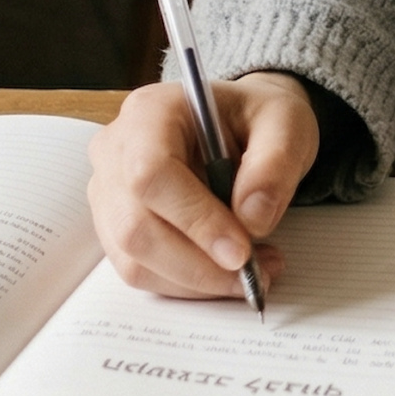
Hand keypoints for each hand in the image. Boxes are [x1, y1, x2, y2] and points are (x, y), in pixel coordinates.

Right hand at [88, 70, 320, 298]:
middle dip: (198, 263)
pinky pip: (141, 271)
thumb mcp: (285, 122)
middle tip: (253, 273)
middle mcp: (116, 151)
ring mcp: (109, 192)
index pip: (151, 174)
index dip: (194, 219)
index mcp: (150, 112)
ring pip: (135, 259)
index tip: (242, 250)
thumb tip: (252, 219)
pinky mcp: (117, 227)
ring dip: (195, 280)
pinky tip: (227, 273)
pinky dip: (187, 284)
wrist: (245, 126)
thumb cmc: (258, 119)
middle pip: (136, 227)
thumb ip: (275, 163)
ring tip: (253, 273)